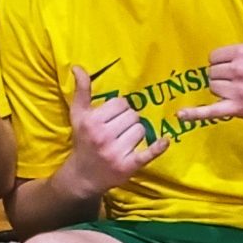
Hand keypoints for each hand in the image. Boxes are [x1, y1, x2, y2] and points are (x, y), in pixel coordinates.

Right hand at [64, 64, 165, 191]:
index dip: (119, 109)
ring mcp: (116, 152)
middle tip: (118, 130)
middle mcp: (103, 136)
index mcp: (92, 121)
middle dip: (128, 120)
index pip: (120, 103)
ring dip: (136, 133)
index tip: (112, 118)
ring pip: (141, 130)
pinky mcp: (128, 167)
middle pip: (133, 115)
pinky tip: (165, 141)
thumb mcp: (77, 115)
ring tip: (124, 140)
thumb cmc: (82, 141)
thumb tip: (77, 67)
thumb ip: (81, 90)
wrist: (82, 176)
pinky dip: (158, 147)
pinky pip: (148, 153)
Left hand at [176, 0, 242, 124]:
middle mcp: (238, 71)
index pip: (214, 57)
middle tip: (241, 79)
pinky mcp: (238, 108)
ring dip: (222, 91)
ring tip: (240, 90)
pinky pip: (211, 111)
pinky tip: (181, 115)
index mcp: (241, 52)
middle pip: (212, 73)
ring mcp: (238, 91)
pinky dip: (195, 114)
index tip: (237, 65)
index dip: (223, 61)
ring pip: (213, 89)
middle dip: (222, 76)